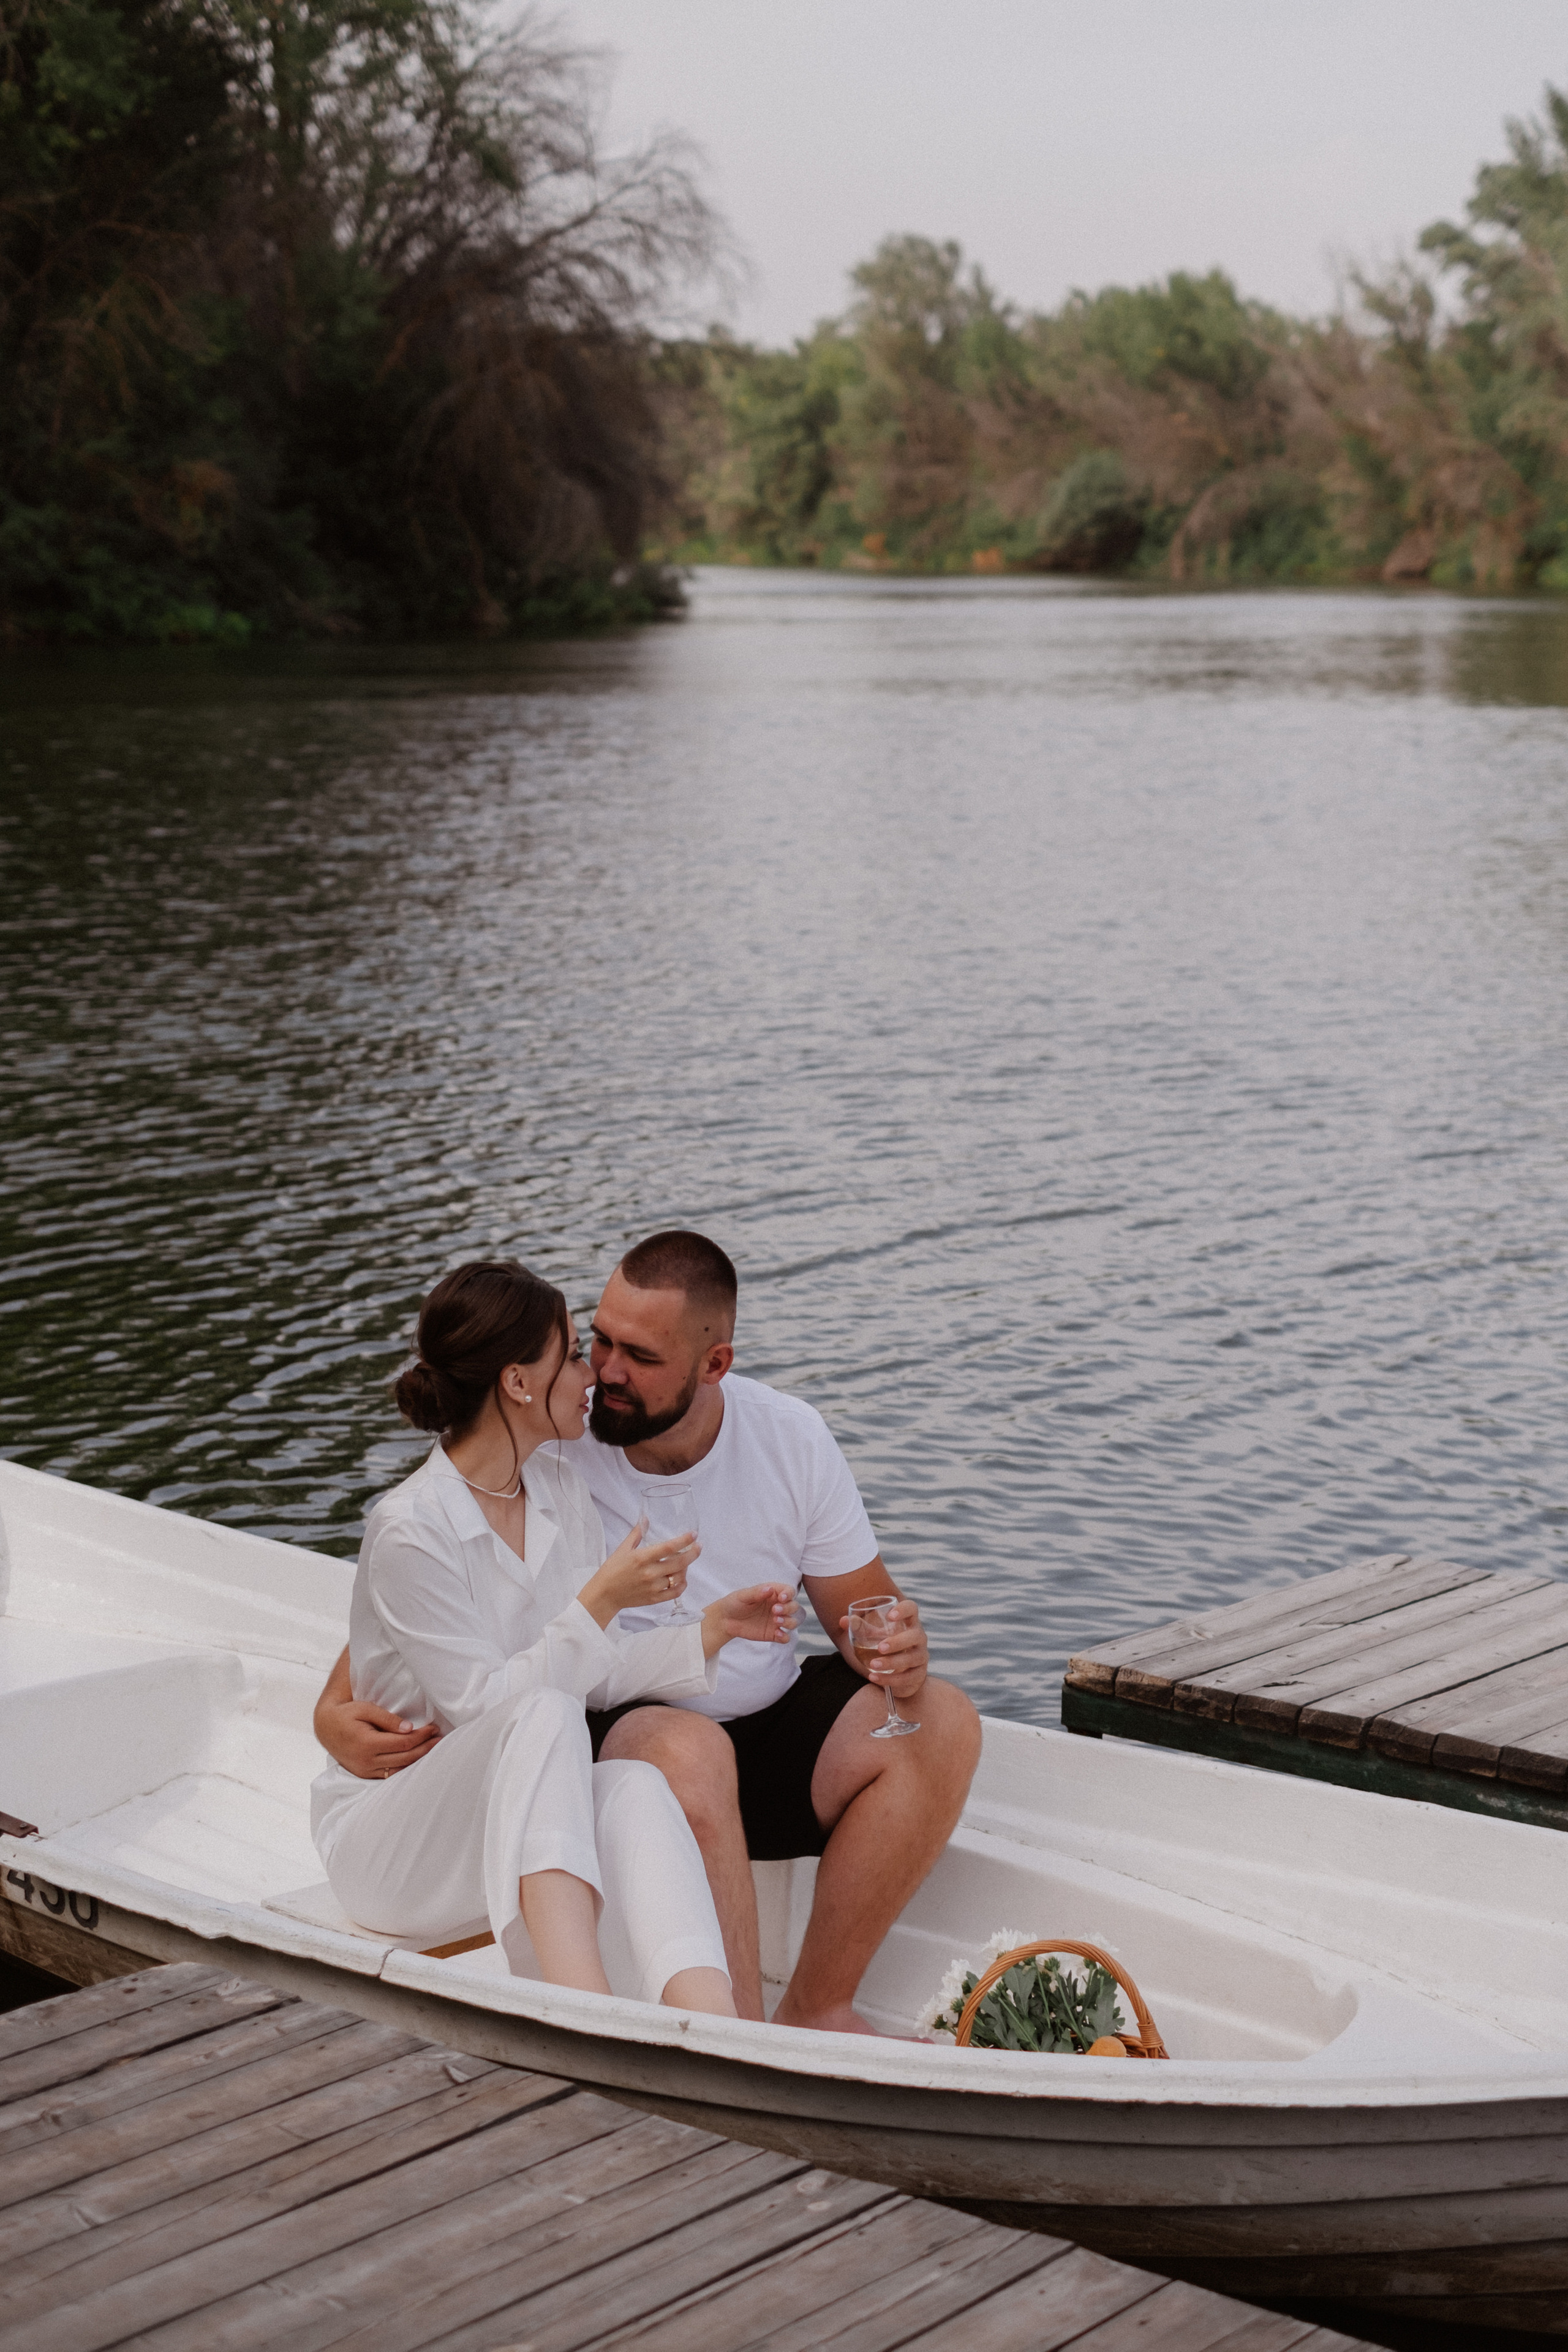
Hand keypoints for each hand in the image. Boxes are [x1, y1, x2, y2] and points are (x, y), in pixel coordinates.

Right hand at [316, 1699, 440, 1779]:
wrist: (325, 1728)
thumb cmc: (346, 1714)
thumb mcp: (365, 1709)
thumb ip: (387, 1719)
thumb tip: (409, 1728)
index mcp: (366, 1744)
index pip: (403, 1743)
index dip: (421, 1737)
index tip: (433, 1728)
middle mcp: (366, 1761)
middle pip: (405, 1758)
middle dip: (425, 1748)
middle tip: (440, 1739)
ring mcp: (365, 1770)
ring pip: (399, 1769)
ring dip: (418, 1760)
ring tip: (433, 1749)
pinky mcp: (364, 1774)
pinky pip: (390, 1775)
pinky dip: (405, 1768)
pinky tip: (416, 1759)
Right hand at [580, 1517, 700, 1628]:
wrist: (604, 1595)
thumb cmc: (612, 1570)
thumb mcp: (623, 1549)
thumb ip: (637, 1534)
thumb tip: (646, 1519)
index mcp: (641, 1558)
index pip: (668, 1548)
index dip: (684, 1540)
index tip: (693, 1535)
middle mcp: (649, 1573)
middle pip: (679, 1563)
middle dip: (693, 1553)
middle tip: (699, 1546)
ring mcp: (653, 1587)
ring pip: (679, 1577)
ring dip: (686, 1568)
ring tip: (687, 1561)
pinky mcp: (654, 1599)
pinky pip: (675, 1593)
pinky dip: (682, 1585)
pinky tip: (683, 1579)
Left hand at [701, 1582, 797, 1656]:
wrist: (725, 1620)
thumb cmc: (734, 1603)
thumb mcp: (743, 1596)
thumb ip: (757, 1593)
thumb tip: (770, 1589)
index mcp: (773, 1593)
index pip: (789, 1591)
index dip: (789, 1594)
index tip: (781, 1598)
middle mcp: (778, 1606)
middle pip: (794, 1607)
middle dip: (788, 1609)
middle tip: (774, 1611)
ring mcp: (777, 1621)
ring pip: (793, 1622)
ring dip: (789, 1622)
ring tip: (776, 1621)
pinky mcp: (773, 1634)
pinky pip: (785, 1637)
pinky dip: (785, 1636)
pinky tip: (777, 1634)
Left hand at [841, 1596, 927, 1698]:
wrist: (897, 1673)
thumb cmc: (883, 1647)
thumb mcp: (871, 1636)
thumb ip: (858, 1627)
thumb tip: (843, 1621)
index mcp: (907, 1622)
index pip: (911, 1609)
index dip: (904, 1609)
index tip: (890, 1616)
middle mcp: (918, 1637)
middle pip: (916, 1635)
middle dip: (898, 1642)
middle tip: (880, 1647)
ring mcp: (921, 1656)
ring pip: (912, 1658)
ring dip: (892, 1662)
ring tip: (873, 1664)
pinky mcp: (918, 1674)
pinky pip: (908, 1677)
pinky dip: (890, 1678)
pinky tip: (874, 1677)